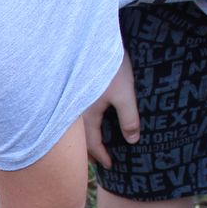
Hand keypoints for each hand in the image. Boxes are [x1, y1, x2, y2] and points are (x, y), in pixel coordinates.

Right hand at [79, 51, 139, 168]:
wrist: (90, 42)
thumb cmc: (109, 68)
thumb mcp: (125, 94)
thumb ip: (129, 118)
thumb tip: (133, 140)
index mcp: (87, 116)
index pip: (93, 144)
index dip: (103, 156)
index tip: (112, 166)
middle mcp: (76, 112)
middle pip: (81, 139)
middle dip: (90, 151)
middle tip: (99, 159)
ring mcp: (74, 103)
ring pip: (78, 128)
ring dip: (86, 138)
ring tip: (94, 142)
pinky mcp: (75, 91)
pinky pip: (78, 116)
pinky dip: (84, 125)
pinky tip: (92, 120)